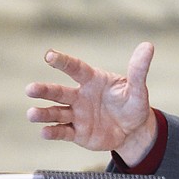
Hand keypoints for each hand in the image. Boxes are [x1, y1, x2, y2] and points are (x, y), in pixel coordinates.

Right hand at [25, 43, 158, 164]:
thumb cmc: (132, 105)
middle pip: (58, 91)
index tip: (49, 56)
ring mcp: (77, 115)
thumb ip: (138, 70)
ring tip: (31, 114)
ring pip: (56, 112)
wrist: (133, 131)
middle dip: (44, 90)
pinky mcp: (77, 132)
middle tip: (30, 89)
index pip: (75, 68)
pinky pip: (63, 132)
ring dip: (43, 113)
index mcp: (92, 80)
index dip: (62, 62)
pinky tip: (44, 132)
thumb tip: (148, 46)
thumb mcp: (138, 89)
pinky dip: (53, 132)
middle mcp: (80, 96)